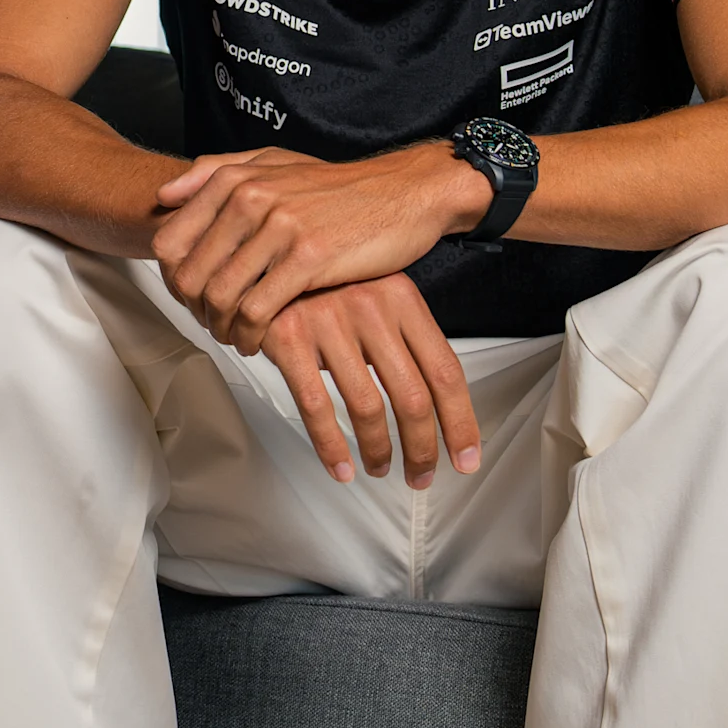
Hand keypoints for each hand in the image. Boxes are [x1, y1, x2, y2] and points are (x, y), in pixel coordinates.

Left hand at [152, 143, 487, 345]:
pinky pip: (258, 309)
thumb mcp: (275, 164)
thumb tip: (165, 193)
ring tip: (234, 337)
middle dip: (194, 311)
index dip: (171, 279)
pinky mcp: (309, 258)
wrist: (403, 193)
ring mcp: (279, 227)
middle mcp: (251, 198)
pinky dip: (250, 335)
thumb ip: (216, 172)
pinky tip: (258, 342)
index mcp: (236, 180)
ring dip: (220, 328)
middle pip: (190, 275)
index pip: (170, 242)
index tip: (190, 297)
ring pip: (220, 296)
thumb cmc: (338, 188)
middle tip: (211, 325)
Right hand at [251, 274, 480, 486]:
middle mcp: (371, 307)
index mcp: (402, 297)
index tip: (465, 456)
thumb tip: (434, 400)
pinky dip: (331, 446)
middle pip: (412, 397)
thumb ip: (404, 337)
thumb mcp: (375, 293)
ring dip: (378, 450)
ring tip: (379, 468)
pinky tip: (340, 466)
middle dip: (422, 448)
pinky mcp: (289, 336)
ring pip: (367, 407)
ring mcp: (329, 321)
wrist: (263, 252)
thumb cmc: (324, 281)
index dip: (460, 423)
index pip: (445, 371)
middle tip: (422, 475)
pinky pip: (316, 406)